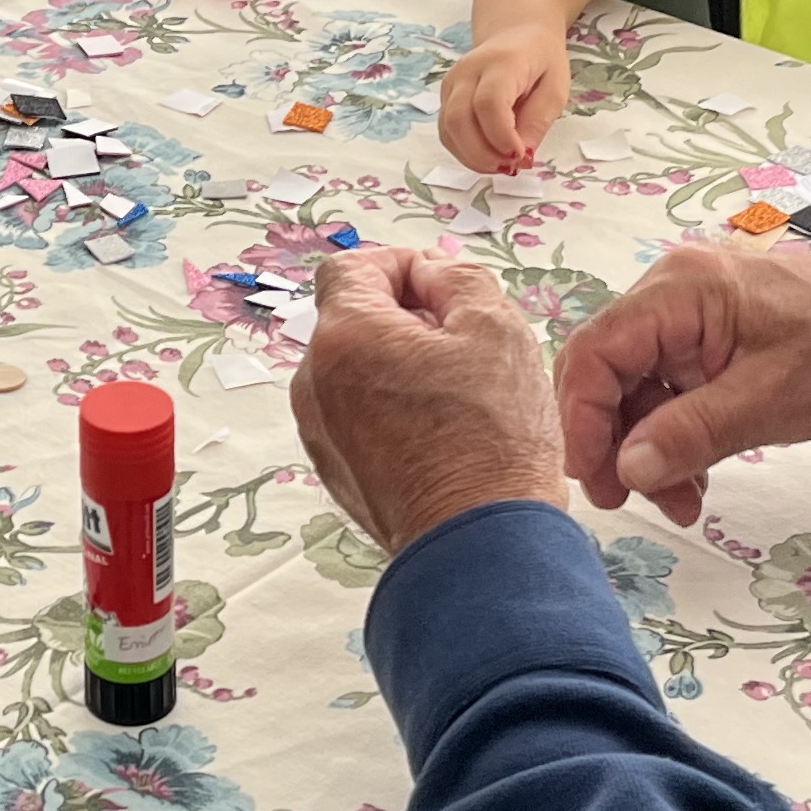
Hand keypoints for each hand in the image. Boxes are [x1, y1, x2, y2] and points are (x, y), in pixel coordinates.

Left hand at [290, 248, 566, 553]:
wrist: (481, 546)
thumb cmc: (492, 439)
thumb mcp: (496, 326)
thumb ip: (458, 277)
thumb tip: (432, 273)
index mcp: (344, 337)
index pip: (350, 267)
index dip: (400, 265)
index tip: (441, 288)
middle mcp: (314, 384)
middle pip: (352, 321)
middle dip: (404, 319)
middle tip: (463, 344)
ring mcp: (320, 434)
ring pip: (355, 372)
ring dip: (399, 366)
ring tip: (458, 394)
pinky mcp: (336, 474)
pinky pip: (358, 419)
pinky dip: (392, 411)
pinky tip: (443, 433)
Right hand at [438, 27, 570, 174]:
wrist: (516, 34)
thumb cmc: (541, 60)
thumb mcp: (556, 88)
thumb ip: (538, 121)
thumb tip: (520, 155)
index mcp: (501, 62)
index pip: (488, 103)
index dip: (501, 136)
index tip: (520, 155)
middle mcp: (468, 71)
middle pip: (459, 119)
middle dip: (482, 154)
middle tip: (510, 166)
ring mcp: (451, 84)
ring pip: (448, 129)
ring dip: (472, 157)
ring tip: (501, 164)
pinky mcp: (445, 98)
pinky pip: (447, 132)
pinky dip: (465, 152)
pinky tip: (487, 156)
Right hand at [556, 241, 810, 527]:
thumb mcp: (769, 401)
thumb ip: (689, 434)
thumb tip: (624, 470)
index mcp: (679, 291)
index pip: (596, 353)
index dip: (582, 421)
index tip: (597, 482)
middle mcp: (673, 293)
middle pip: (607, 371)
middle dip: (612, 442)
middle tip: (625, 502)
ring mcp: (691, 316)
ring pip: (637, 388)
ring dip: (649, 449)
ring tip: (679, 505)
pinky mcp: (711, 339)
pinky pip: (670, 388)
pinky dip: (676, 436)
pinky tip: (694, 480)